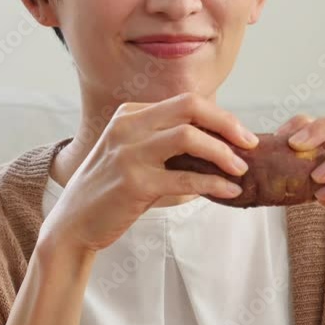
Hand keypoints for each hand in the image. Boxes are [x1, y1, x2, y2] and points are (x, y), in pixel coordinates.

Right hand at [41, 93, 259, 253]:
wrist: (74, 222)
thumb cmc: (111, 189)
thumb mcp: (133, 152)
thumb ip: (165, 141)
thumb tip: (217, 141)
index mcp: (130, 114)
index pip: (186, 102)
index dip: (219, 116)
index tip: (241, 134)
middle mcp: (128, 126)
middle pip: (190, 108)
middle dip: (227, 124)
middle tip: (250, 143)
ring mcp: (129, 153)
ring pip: (189, 137)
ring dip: (223, 153)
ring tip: (242, 169)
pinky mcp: (134, 183)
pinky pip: (185, 179)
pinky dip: (213, 184)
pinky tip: (228, 191)